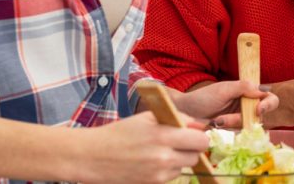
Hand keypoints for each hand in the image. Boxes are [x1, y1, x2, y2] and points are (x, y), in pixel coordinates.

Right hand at [73, 112, 208, 183]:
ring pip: (184, 167)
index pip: (201, 140)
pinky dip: (167, 170)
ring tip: (159, 151)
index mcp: (163, 136)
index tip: (191, 133)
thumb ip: (178, 118)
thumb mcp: (148, 117)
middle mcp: (164, 157)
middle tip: (178, 142)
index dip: (199, 136)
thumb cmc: (119, 133)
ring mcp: (159, 174)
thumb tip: (200, 124)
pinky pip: (171, 176)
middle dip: (191, 148)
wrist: (92, 156)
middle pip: (196, 156)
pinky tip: (151, 162)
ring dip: (178, 159)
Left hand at [169, 80, 278, 128]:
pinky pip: (238, 132)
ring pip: (248, 126)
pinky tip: (215, 124)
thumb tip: (262, 91)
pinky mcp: (232, 129)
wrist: (185, 112)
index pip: (269, 98)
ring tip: (216, 120)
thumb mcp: (223, 89)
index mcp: (248, 92)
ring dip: (232, 124)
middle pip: (259, 116)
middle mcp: (247, 105)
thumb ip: (243, 87)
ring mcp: (240, 118)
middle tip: (224, 119)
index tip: (258, 109)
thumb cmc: (203, 97)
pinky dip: (227, 129)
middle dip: (241, 118)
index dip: (268, 104)